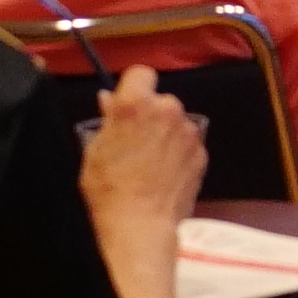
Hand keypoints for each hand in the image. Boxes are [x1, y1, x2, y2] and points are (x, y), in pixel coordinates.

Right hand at [79, 63, 205, 228]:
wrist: (139, 225)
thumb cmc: (108, 190)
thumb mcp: (95, 151)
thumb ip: (108, 120)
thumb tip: (110, 100)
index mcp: (135, 104)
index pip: (141, 73)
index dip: (134, 87)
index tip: (127, 104)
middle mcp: (167, 110)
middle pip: (161, 101)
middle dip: (151, 115)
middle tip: (136, 141)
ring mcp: (188, 131)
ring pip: (177, 123)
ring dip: (167, 135)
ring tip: (151, 164)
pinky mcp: (201, 152)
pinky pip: (189, 144)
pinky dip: (179, 154)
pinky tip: (165, 175)